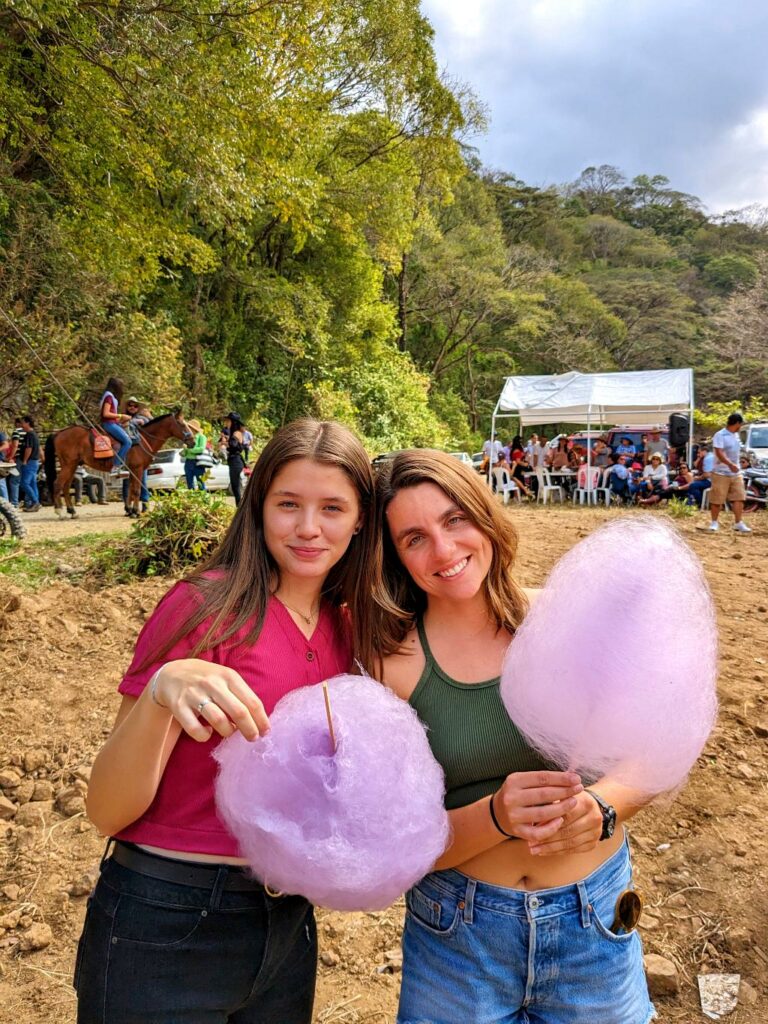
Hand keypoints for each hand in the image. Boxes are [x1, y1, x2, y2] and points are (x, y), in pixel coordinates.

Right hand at [153, 659, 269, 742]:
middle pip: (238, 712)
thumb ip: (240, 694)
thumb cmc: (207, 679)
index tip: (265, 731)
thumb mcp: (225, 678)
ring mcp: (195, 695)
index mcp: (228, 676)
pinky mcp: (179, 707)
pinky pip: (195, 729)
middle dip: (249, 729)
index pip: (251, 701)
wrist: (171, 674)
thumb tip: (258, 719)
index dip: (261, 719)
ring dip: (228, 732)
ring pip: (219, 721)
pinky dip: (204, 736)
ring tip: (229, 731)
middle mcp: (212, 684)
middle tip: (253, 738)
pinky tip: (207, 732)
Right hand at [493, 771, 582, 843]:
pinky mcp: (517, 831)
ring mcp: (514, 816)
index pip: (542, 778)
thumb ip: (543, 780)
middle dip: (565, 791)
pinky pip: (538, 832)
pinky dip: (551, 827)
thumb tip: (570, 776)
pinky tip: (561, 820)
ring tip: (574, 802)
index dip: (561, 778)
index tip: (576, 778)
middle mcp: (512, 798)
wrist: (497, 813)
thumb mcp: (524, 781)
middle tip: (579, 789)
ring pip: (543, 814)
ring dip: (562, 808)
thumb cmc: (517, 794)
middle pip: (544, 795)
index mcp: (514, 781)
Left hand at [527, 790, 603, 855]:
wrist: (592, 805)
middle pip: (567, 831)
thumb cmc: (570, 799)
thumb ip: (550, 803)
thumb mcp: (562, 794)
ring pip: (570, 843)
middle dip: (547, 839)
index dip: (548, 823)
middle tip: (531, 843)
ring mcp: (596, 832)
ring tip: (535, 850)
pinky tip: (546, 852)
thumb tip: (533, 820)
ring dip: (551, 848)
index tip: (532, 828)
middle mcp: (594, 818)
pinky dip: (559, 852)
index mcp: (586, 803)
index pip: (565, 816)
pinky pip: (574, 850)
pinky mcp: (594, 843)